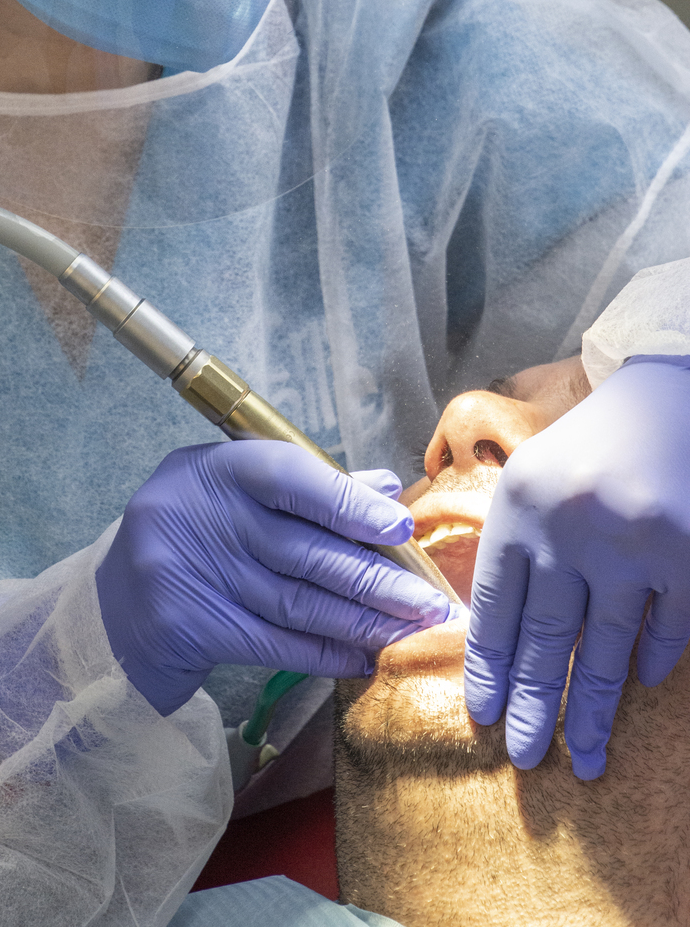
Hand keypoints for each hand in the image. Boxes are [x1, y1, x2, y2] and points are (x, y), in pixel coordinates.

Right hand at [95, 440, 451, 715]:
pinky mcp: (186, 627)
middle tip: (430, 599)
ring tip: (412, 628)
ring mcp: (184, 572)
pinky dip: (325, 651)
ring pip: (295, 600)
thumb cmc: (192, 539)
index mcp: (210, 468)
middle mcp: (193, 514)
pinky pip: (273, 643)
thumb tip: (386, 489)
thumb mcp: (237, 497)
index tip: (400, 526)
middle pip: (301, 548)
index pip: (288, 475)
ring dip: (362, 619)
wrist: (113, 610)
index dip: (347, 501)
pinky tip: (364, 657)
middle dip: (374, 576)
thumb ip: (309, 489)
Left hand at [464, 358, 689, 778]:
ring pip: (605, 649)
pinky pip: (667, 628)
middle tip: (525, 758)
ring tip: (583, 758)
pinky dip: (653, 661)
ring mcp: (633, 544)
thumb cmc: (590, 442)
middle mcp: (571, 527)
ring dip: (593, 711)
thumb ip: (513, 544)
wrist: (667, 393)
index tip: (483, 715)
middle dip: (534, 705)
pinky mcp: (686, 554)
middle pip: (546, 639)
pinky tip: (638, 688)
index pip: (496, 606)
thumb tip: (490, 639)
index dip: (488, 666)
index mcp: (521, 505)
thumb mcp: (532, 477)